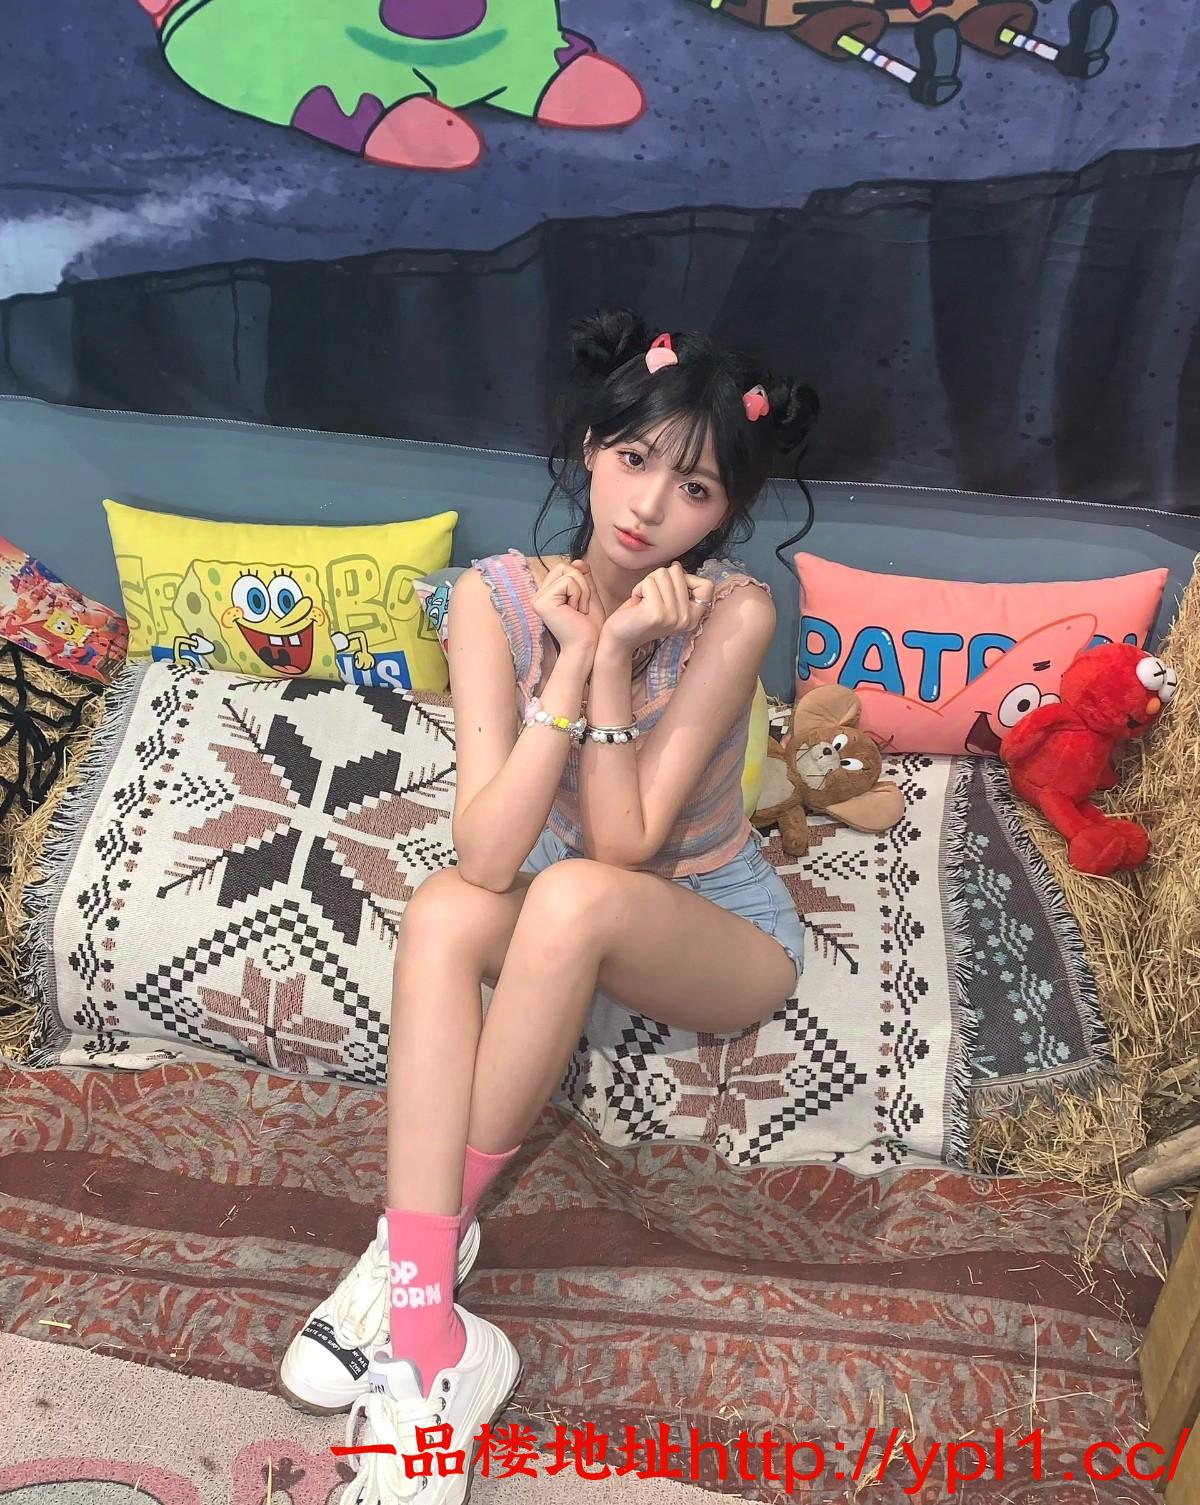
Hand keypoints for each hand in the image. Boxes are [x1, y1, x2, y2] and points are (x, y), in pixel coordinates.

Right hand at [531, 559, 607, 656]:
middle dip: (582, 585)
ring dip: (582, 592)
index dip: (580, 582)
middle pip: (565, 567)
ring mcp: (538, 599)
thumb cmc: (589, 626)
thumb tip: (577, 560)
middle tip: (581, 608)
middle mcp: (538, 596)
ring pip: (568, 573)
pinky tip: (575, 612)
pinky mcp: (542, 602)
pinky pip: (568, 582)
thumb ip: (582, 577)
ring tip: (578, 611)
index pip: (564, 569)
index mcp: (547, 594)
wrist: (588, 646)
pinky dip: (579, 595)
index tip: (581, 605)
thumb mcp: (588, 596)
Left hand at [599, 562, 713, 652]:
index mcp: (693, 616)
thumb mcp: (666, 600)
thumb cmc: (640, 614)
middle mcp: (687, 618)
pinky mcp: (657, 613)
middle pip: (678, 572)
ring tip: (643, 601)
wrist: (620, 637)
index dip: (687, 579)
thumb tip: (676, 566)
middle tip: (650, 598)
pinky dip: (638, 588)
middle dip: (659, 579)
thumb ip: (677, 585)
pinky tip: (637, 604)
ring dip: (647, 584)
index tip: (670, 591)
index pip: (706, 585)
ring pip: (662, 574)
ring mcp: (673, 616)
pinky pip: (649, 582)